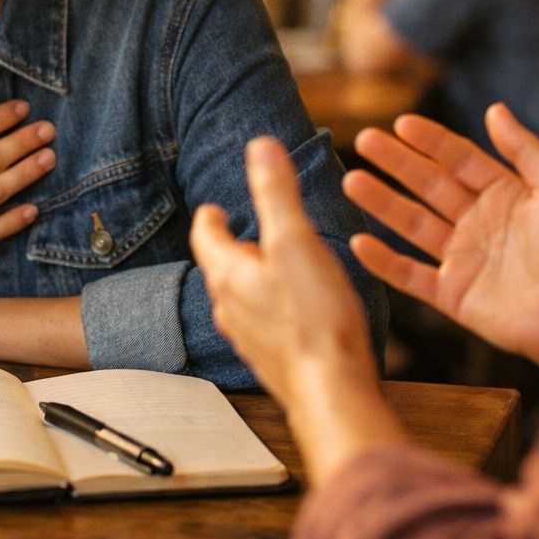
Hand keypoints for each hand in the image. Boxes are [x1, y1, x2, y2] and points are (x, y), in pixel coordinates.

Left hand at [191, 138, 403, 482]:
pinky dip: (270, 311)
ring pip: (240, 301)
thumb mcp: (296, 241)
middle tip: (245, 233)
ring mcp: (250, 339)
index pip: (207, 238)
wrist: (332, 391)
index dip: (210, 219)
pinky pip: (263, 328)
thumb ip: (276, 193)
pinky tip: (294, 314)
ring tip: (270, 269)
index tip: (214, 208)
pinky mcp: (273, 363)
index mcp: (230, 276)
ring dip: (250, 281)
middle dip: (232, 248)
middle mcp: (231, 309)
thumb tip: (260, 147)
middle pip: (222, 270)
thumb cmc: (316, 318)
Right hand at [342, 103, 538, 381]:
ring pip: (412, 224)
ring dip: (382, 202)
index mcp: (505, 195)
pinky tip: (359, 241)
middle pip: (429, 186)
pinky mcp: (453, 295)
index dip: (431, 141)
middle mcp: (479, 223)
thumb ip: (524, 148)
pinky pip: (410, 275)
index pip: (459, 159)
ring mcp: (464, 259)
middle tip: (364, 140)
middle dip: (396, 163)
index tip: (400, 123)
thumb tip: (494, 109)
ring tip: (351, 180)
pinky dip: (384, 262)